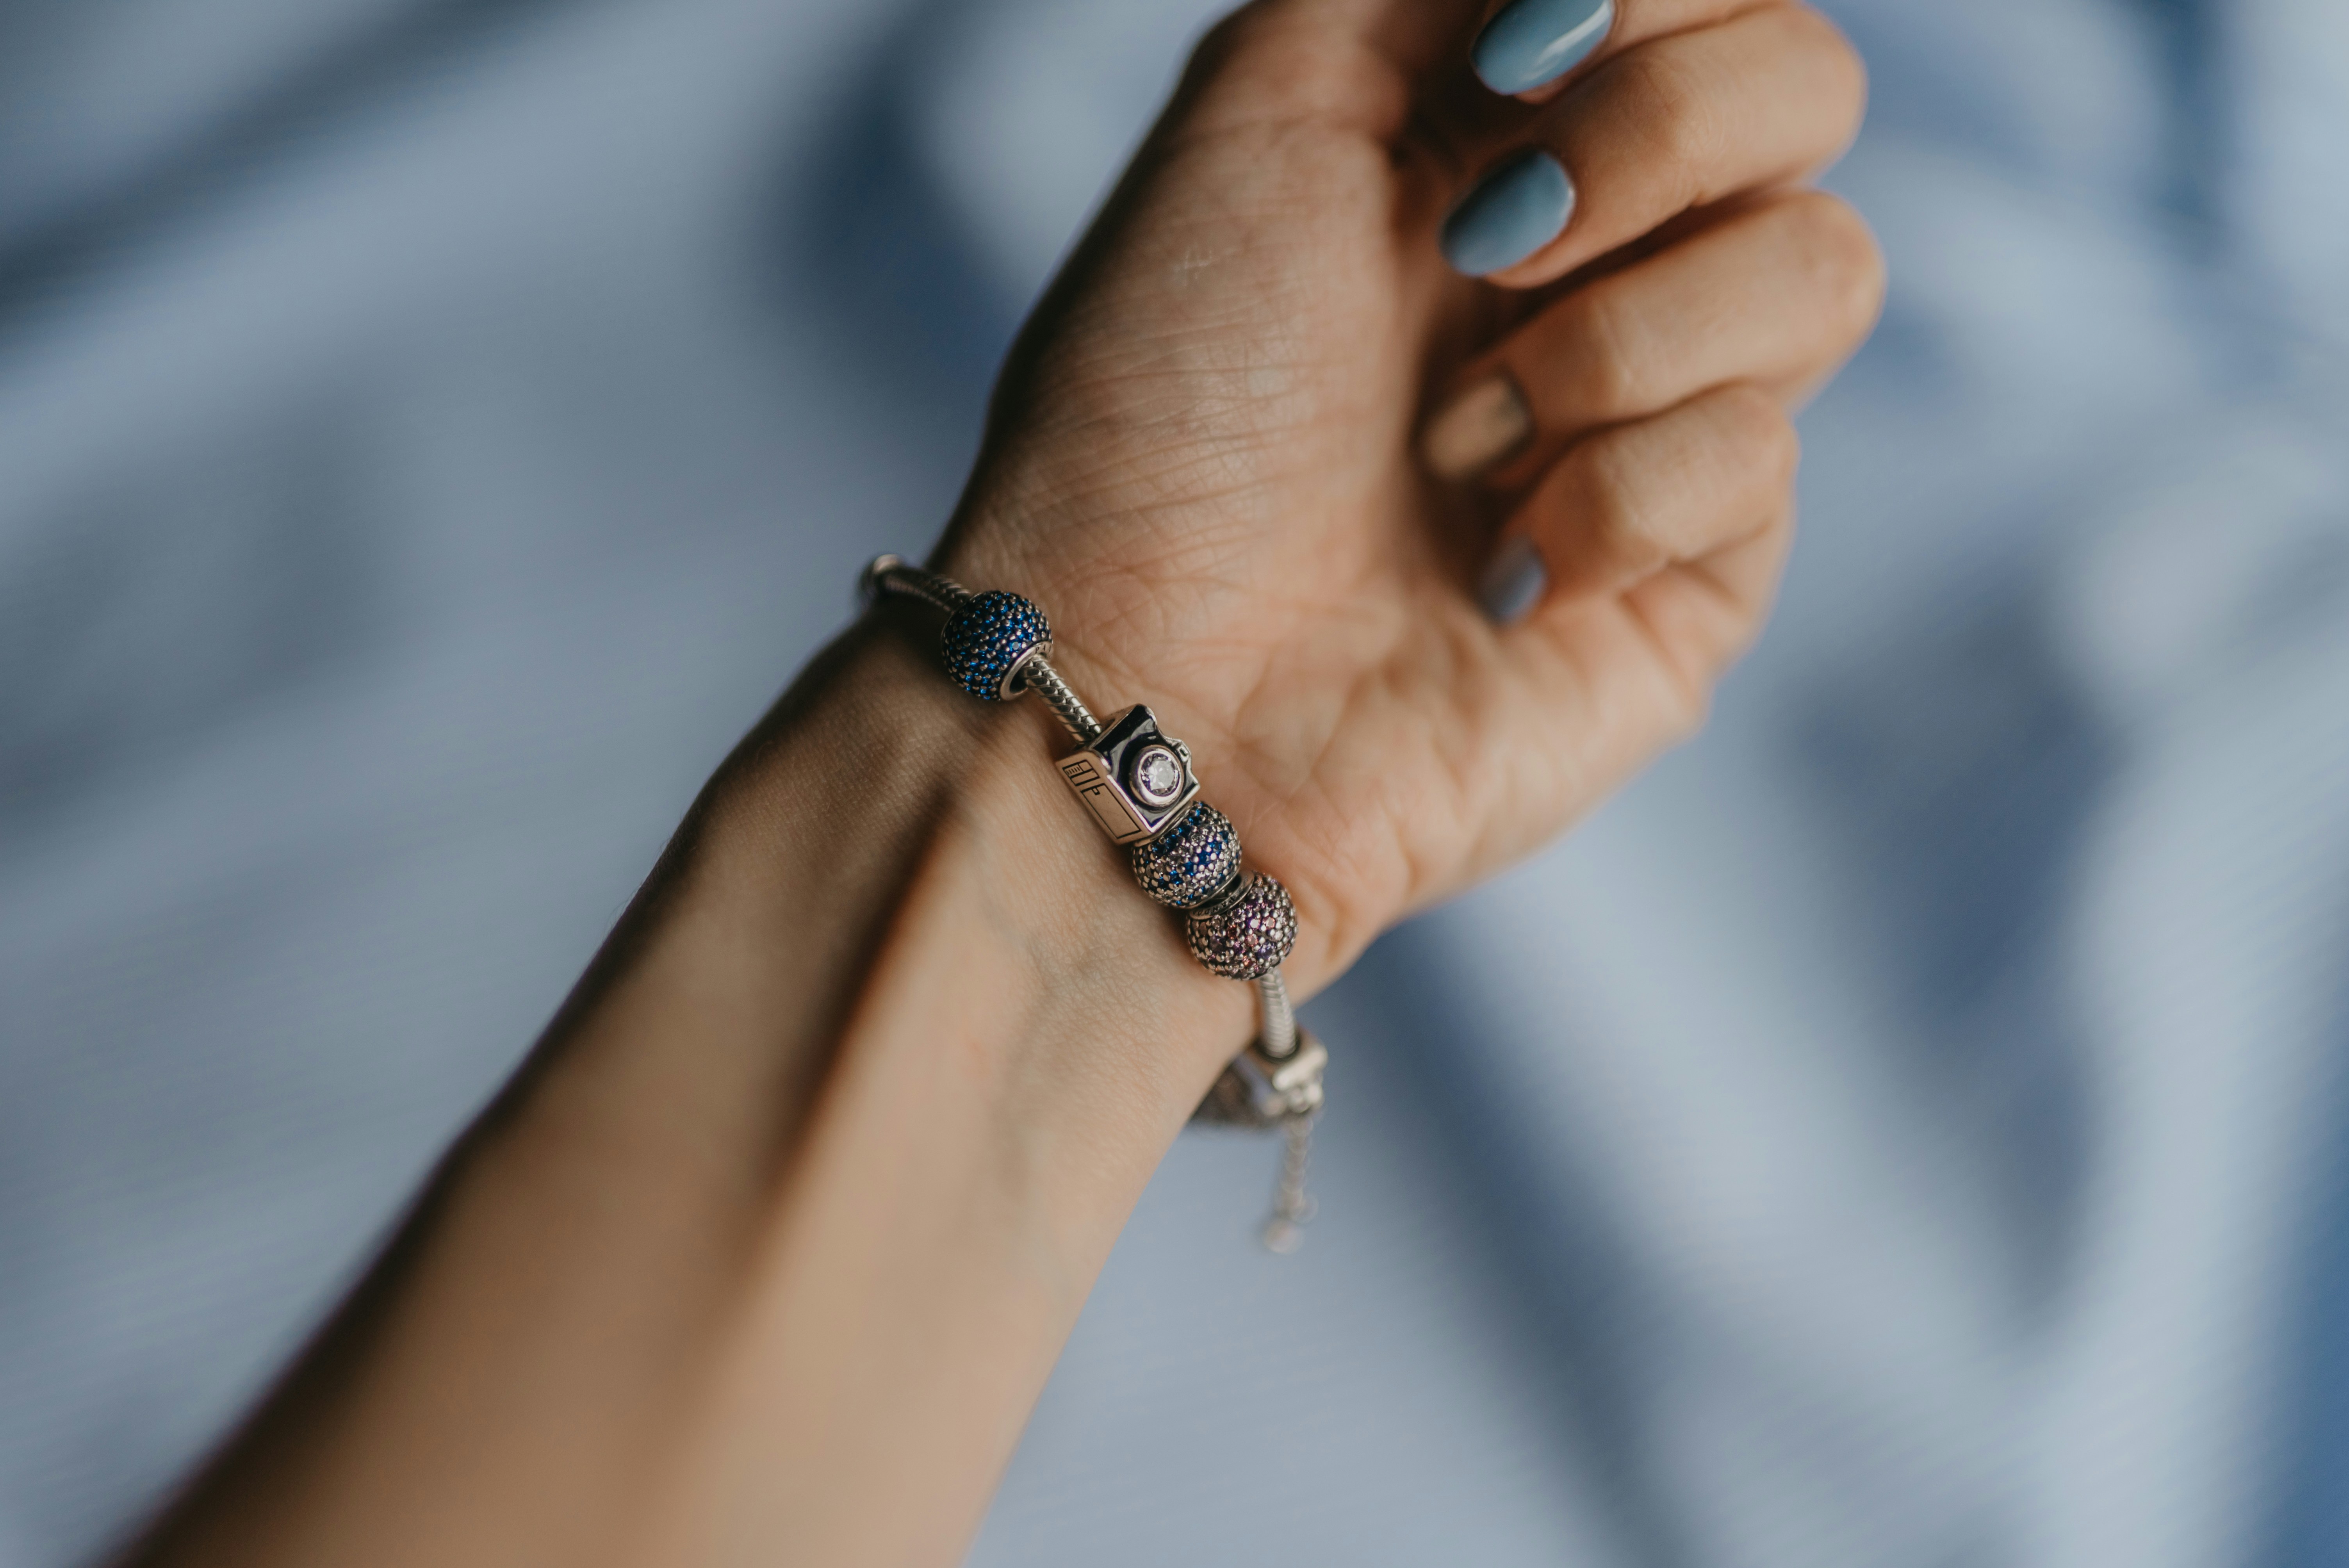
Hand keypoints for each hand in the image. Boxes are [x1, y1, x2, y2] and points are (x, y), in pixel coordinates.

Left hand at [941, 0, 1879, 982]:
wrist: (1145, 670)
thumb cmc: (1164, 405)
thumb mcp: (1260, 109)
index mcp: (1503, 134)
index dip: (1644, 2)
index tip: (1501, 67)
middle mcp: (1604, 259)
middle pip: (1806, 90)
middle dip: (1651, 141)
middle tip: (1483, 251)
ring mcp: (1664, 416)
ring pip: (1825, 265)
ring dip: (1614, 341)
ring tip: (1456, 443)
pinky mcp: (1701, 571)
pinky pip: (1762, 458)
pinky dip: (1605, 500)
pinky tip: (1493, 572)